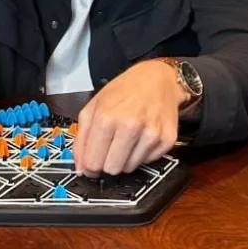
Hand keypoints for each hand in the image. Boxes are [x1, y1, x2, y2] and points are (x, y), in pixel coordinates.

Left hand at [73, 60, 184, 176]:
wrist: (156, 79)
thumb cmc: (122, 92)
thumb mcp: (92, 107)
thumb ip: (81, 139)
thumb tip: (81, 168)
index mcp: (106, 118)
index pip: (93, 162)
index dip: (89, 166)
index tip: (91, 163)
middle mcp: (130, 126)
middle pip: (111, 169)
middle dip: (107, 162)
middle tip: (109, 147)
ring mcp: (151, 134)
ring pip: (129, 168)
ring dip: (124, 158)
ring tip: (126, 138)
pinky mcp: (166, 140)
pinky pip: (147, 162)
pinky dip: (141, 154)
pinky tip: (140, 137)